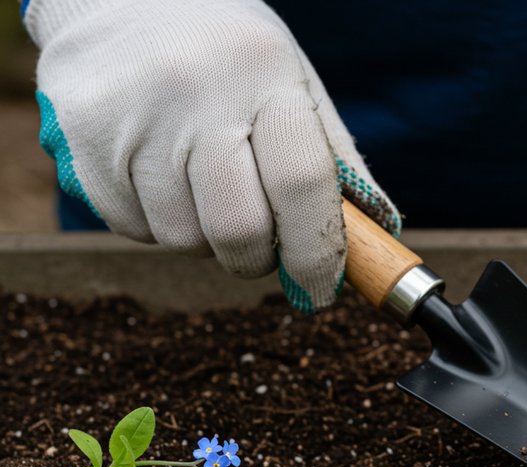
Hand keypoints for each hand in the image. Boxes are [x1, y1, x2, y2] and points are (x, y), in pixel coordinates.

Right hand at [25, 0, 400, 311]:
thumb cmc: (230, 54)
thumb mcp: (293, 83)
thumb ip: (336, 162)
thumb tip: (376, 239)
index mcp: (264, 75)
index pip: (301, 183)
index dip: (317, 251)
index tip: (321, 285)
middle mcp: (195, 93)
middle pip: (238, 228)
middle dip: (258, 259)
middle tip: (263, 247)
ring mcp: (132, 117)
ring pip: (183, 239)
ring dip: (207, 241)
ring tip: (210, 192)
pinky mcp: (84, 139)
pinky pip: (134, 227)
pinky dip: (160, 224)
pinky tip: (165, 179)